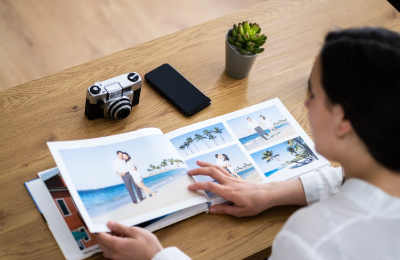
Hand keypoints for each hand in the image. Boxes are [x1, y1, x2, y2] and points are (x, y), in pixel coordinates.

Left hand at [97, 221, 162, 259]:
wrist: (156, 258)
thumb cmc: (149, 247)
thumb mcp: (135, 231)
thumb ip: (121, 228)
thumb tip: (110, 224)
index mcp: (117, 245)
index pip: (101, 236)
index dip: (101, 229)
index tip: (104, 224)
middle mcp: (115, 254)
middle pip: (102, 243)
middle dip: (104, 234)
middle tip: (113, 228)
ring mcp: (117, 258)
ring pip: (106, 249)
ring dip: (108, 241)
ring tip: (119, 234)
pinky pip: (112, 253)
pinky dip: (113, 246)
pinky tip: (122, 241)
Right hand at [188, 161, 306, 216]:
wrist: (267, 194)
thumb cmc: (255, 204)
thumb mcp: (240, 212)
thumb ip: (224, 210)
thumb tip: (211, 210)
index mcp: (229, 192)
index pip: (210, 186)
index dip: (199, 186)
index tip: (190, 187)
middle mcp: (229, 182)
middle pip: (212, 172)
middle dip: (199, 170)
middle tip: (189, 172)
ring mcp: (232, 178)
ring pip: (217, 168)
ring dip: (206, 165)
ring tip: (197, 163)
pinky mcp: (235, 177)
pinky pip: (222, 169)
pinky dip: (214, 166)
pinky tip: (210, 166)